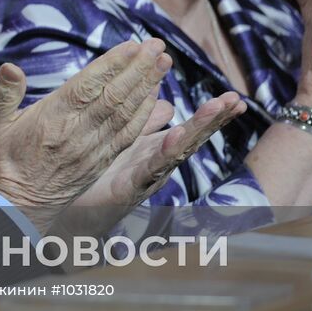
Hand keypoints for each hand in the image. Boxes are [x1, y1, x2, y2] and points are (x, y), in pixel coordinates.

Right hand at [0, 39, 173, 213]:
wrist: (16, 205)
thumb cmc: (3, 160)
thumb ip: (4, 94)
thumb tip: (10, 67)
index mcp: (52, 118)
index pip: (88, 86)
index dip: (113, 65)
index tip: (133, 45)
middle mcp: (77, 133)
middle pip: (114, 96)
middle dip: (139, 69)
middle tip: (158, 45)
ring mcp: (92, 149)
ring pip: (125, 115)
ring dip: (147, 88)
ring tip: (164, 63)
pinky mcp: (100, 162)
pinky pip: (126, 136)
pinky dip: (143, 115)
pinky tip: (154, 98)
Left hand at [75, 92, 245, 206]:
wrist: (76, 211)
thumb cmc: (102, 177)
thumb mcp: (126, 142)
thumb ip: (145, 122)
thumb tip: (166, 99)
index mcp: (156, 150)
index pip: (191, 129)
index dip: (213, 116)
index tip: (236, 99)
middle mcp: (157, 164)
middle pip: (192, 138)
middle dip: (214, 120)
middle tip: (236, 101)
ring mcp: (147, 178)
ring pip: (177, 151)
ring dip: (197, 129)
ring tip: (215, 108)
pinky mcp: (130, 189)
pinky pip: (150, 169)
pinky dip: (165, 153)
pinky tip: (177, 135)